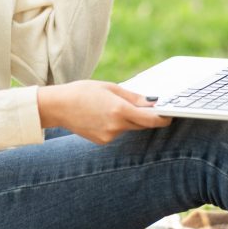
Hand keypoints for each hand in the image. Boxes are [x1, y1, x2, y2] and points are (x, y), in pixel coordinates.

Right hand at [37, 80, 170, 144]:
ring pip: (128, 128)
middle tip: (143, 106)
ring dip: (127, 119)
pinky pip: (117, 132)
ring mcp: (109, 136)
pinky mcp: (102, 141)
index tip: (169, 115)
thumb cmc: (83, 91)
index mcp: (119, 110)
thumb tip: (152, 103)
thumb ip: (133, 97)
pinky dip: (115, 125)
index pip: (151, 120)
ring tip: (109, 106)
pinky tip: (101, 115)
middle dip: (144, 116)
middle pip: (141, 124)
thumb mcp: (109, 87)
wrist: (58, 106)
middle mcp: (116, 126)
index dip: (163, 119)